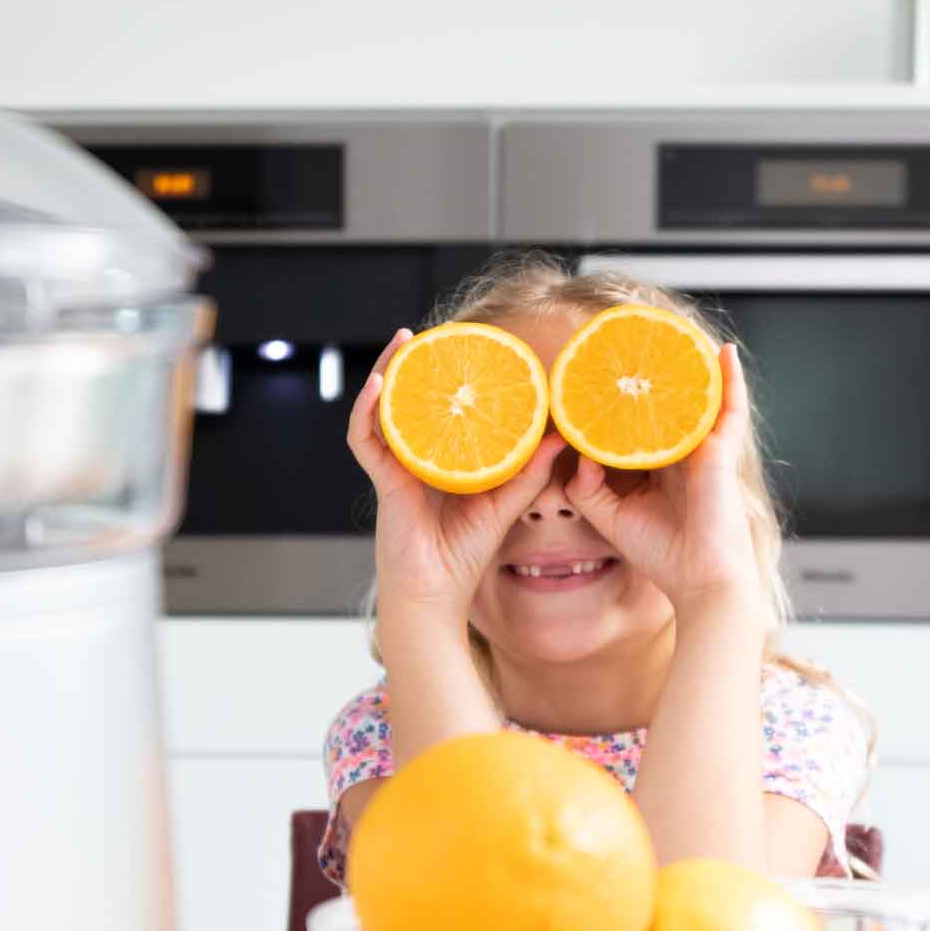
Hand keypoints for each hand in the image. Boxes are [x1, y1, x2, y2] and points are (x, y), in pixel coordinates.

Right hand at [345, 329, 563, 620]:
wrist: (436, 596)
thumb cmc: (464, 557)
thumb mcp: (505, 505)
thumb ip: (529, 472)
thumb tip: (562, 437)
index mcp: (437, 462)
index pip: (433, 411)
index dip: (440, 380)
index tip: (459, 349)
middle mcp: (412, 459)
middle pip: (403, 402)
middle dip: (408, 365)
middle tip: (419, 334)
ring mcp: (393, 469)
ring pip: (380, 410)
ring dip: (385, 372)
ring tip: (401, 342)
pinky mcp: (383, 482)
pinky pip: (367, 439)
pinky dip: (369, 410)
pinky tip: (380, 384)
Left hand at [561, 344, 763, 617]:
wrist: (701, 580)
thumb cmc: (663, 554)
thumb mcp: (610, 518)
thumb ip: (587, 488)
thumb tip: (578, 453)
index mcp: (657, 469)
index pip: (634, 427)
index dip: (617, 406)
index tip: (591, 381)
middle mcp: (681, 454)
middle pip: (664, 406)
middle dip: (650, 378)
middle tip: (628, 346)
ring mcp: (704, 450)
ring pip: (696, 399)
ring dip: (689, 368)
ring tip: (674, 334)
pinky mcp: (721, 452)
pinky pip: (729, 409)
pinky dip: (729, 380)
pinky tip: (723, 352)